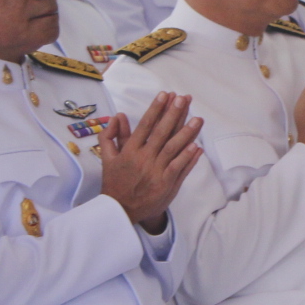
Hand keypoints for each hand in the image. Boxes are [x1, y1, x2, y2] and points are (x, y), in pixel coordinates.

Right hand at [98, 92, 203, 231]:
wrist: (120, 210)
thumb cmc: (115, 182)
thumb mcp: (107, 158)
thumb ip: (110, 135)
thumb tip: (119, 115)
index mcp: (130, 151)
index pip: (145, 125)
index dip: (156, 109)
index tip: (165, 95)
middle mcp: (144, 159)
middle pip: (162, 133)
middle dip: (173, 114)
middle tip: (184, 98)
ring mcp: (156, 172)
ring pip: (173, 149)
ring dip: (186, 133)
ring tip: (198, 119)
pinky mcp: (166, 185)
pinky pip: (179, 168)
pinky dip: (188, 157)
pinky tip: (197, 146)